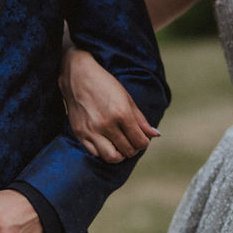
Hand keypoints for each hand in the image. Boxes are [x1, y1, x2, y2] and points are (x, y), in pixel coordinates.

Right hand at [59, 47, 159, 163]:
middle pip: (128, 151)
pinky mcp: (80, 133)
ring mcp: (92, 130)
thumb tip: (155, 135)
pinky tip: (106, 143)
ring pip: (111, 157)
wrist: (77, 75)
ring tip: (120, 146)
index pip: (140, 141)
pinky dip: (104, 152)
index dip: (144, 142)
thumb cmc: (104, 84)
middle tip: (132, 141)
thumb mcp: (127, 98)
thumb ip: (141, 119)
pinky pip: (95, 153)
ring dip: (120, 155)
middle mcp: (107, 124)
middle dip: (134, 149)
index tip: (142, 138)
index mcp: (122, 113)